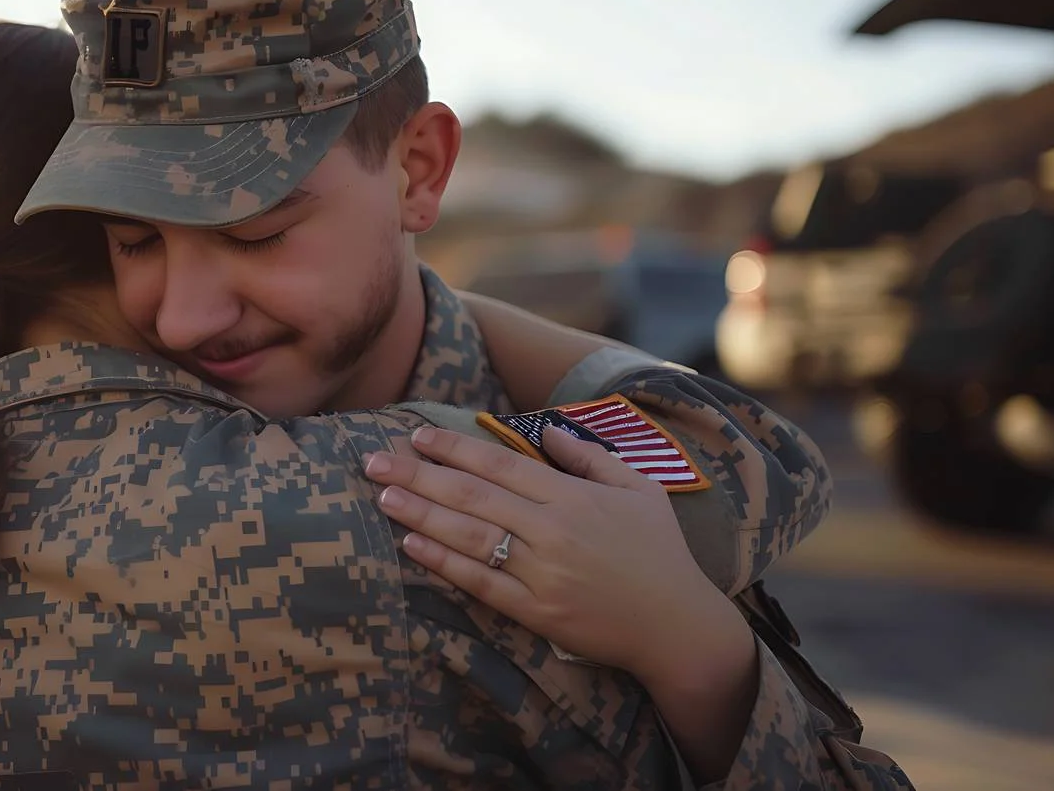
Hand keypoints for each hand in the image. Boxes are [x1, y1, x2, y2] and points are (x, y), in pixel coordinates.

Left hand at [365, 425, 750, 683]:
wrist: (677, 625)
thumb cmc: (660, 552)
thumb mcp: (637, 489)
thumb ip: (589, 456)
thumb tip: (549, 429)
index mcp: (572, 496)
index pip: (499, 463)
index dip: (454, 448)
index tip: (418, 436)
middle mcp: (551, 530)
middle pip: (472, 495)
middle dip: (419, 475)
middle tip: (375, 461)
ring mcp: (541, 572)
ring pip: (469, 536)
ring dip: (421, 513)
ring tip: (384, 496)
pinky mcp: (536, 611)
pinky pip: (481, 583)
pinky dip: (444, 563)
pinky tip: (413, 545)